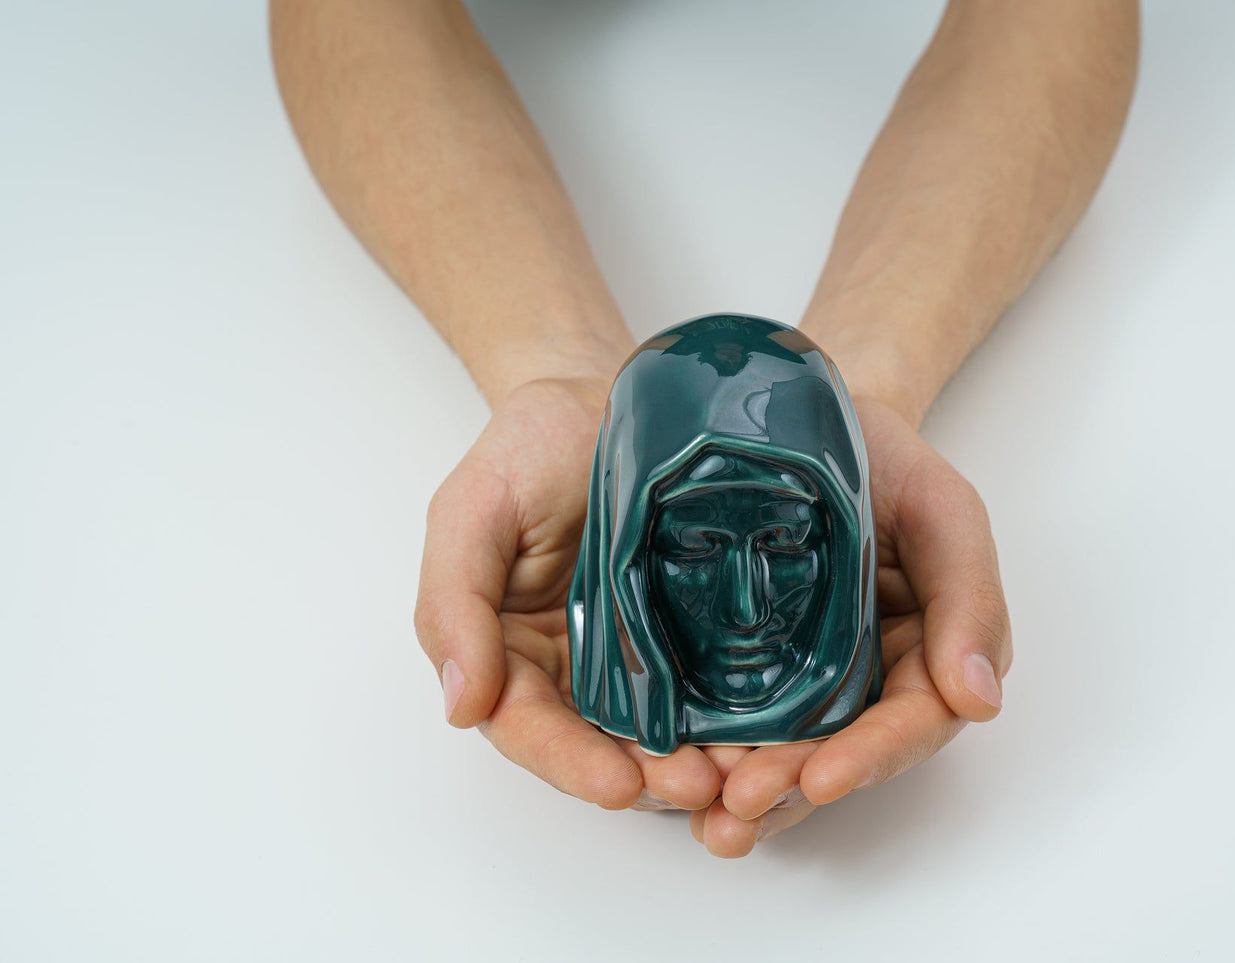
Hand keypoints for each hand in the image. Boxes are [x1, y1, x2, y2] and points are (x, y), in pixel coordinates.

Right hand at [414, 377, 720, 811]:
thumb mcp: (474, 508)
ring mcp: (648, 653)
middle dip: (652, 777)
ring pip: (671, 731)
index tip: (618, 785)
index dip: (571, 763)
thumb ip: (454, 600)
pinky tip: (776, 732)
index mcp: (514, 653)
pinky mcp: (704, 631)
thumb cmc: (531, 446)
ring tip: (744, 774)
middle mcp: (580, 669)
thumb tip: (461, 704)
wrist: (611, 393)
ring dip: (704, 761)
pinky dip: (744, 718)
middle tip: (701, 787)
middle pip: (608, 746)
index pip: (531, 729)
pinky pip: (722, 686)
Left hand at [688, 397, 1012, 855]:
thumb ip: (971, 596)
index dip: (870, 757)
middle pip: (835, 754)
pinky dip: (697, 756)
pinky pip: (717, 719)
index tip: (824, 777)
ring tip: (701, 816)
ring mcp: (790, 675)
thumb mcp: (941, 508)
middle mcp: (857, 679)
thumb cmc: (878, 456)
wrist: (791, 414)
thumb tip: (981, 699)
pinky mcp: (728, 661)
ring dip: (739, 794)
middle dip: (791, 788)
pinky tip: (661, 781)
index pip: (908, 722)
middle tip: (740, 806)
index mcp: (920, 652)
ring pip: (775, 754)